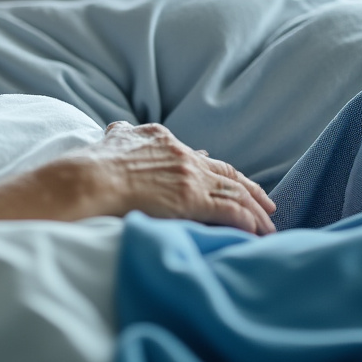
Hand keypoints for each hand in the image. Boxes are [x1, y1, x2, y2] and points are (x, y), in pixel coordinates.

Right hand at [0, 122, 275, 234]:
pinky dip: (247, 221)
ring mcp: (189, 176)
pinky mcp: (192, 199)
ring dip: (255, 209)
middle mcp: (181, 155)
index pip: (199, 156)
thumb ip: (121, 133)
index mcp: (163, 139)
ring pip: (234, 192)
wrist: (92, 177)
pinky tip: (257, 232)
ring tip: (269, 223)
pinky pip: (230, 211)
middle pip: (226, 173)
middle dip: (249, 188)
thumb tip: (118, 128)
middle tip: (267, 202)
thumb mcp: (112, 137)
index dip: (217, 169)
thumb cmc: (96, 162)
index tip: (230, 178)